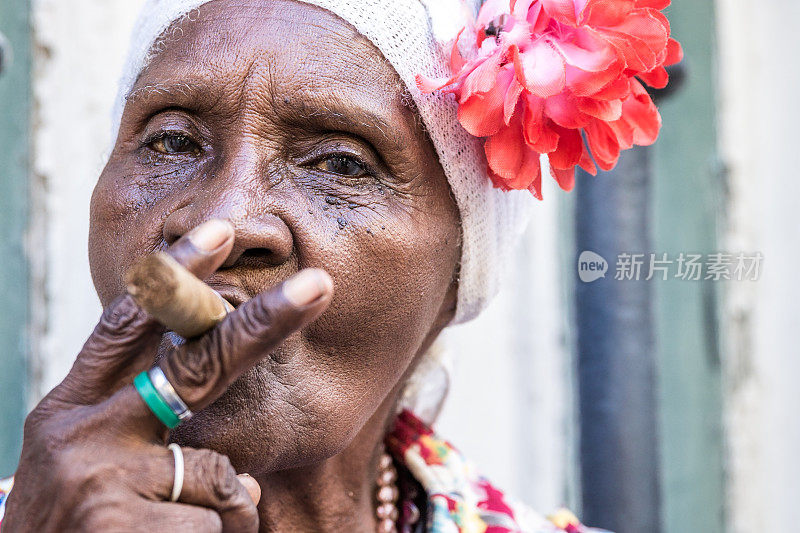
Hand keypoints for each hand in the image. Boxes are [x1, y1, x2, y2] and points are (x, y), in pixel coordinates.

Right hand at [3, 220, 333, 531]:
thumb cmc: (70, 529)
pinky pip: (222, 523)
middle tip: (319, 286)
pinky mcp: (123, 526)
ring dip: (216, 512)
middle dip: (263, 323)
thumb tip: (239, 463)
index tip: (220, 232)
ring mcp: (102, 479)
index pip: (128, 326)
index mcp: (69, 409)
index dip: (175, 276)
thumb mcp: (84, 466)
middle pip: (195, 364)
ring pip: (222, 477)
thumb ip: (143, 435)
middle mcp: (82, 433)